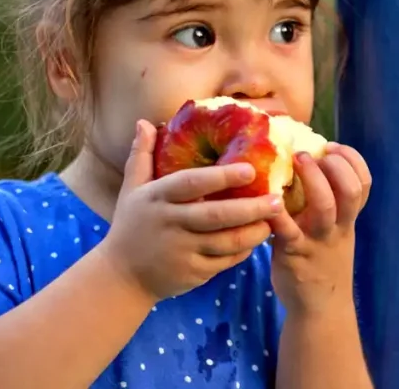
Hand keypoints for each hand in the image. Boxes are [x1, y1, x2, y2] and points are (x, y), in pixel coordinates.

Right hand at [97, 120, 285, 301]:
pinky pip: (224, 261)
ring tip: (276, 219)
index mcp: (157, 198)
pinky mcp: (192, 273)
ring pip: (226, 242)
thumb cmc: (130, 225)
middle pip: (216, 216)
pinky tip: (257, 239)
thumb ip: (141, 155)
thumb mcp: (131, 189)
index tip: (250, 169)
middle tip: (278, 199)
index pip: (191, 183)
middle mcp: (170, 224)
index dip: (220, 177)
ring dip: (254, 232)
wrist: (121, 276)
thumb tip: (144, 122)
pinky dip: (243, 251)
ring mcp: (182, 251)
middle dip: (250, 208)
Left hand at [268, 142, 371, 315]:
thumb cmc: (322, 261)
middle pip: (350, 190)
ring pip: (324, 205)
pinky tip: (265, 196)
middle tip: (311, 153)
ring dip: (311, 179)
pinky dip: (275, 211)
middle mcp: (338, 227)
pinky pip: (286, 229)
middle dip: (335, 165)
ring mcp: (316, 240)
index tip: (332, 147)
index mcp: (348, 218)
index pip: (364, 183)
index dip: (352, 159)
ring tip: (295, 161)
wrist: (319, 307)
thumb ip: (330, 203)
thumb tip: (307, 161)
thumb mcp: (336, 232)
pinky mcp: (292, 252)